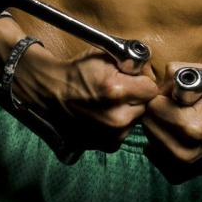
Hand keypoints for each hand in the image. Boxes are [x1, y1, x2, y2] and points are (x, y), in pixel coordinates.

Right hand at [8, 44, 159, 152]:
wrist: (51, 92)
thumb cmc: (77, 72)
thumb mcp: (103, 56)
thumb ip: (131, 60)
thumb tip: (151, 68)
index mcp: (117, 91)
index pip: (150, 88)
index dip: (142, 81)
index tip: (132, 80)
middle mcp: (116, 117)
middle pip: (144, 106)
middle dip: (134, 97)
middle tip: (117, 91)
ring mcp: (112, 134)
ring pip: (135, 120)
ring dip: (126, 112)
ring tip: (106, 103)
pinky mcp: (107, 145)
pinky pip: (123, 133)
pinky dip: (117, 125)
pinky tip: (102, 115)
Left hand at [140, 61, 201, 181]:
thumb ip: (177, 72)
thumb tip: (153, 82)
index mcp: (190, 127)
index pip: (151, 106)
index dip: (159, 96)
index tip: (170, 96)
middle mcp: (183, 151)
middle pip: (147, 122)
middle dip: (156, 111)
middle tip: (172, 108)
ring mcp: (179, 166)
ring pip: (148, 137)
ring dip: (157, 127)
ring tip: (176, 122)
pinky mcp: (177, 174)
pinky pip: (152, 153)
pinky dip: (160, 143)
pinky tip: (176, 136)